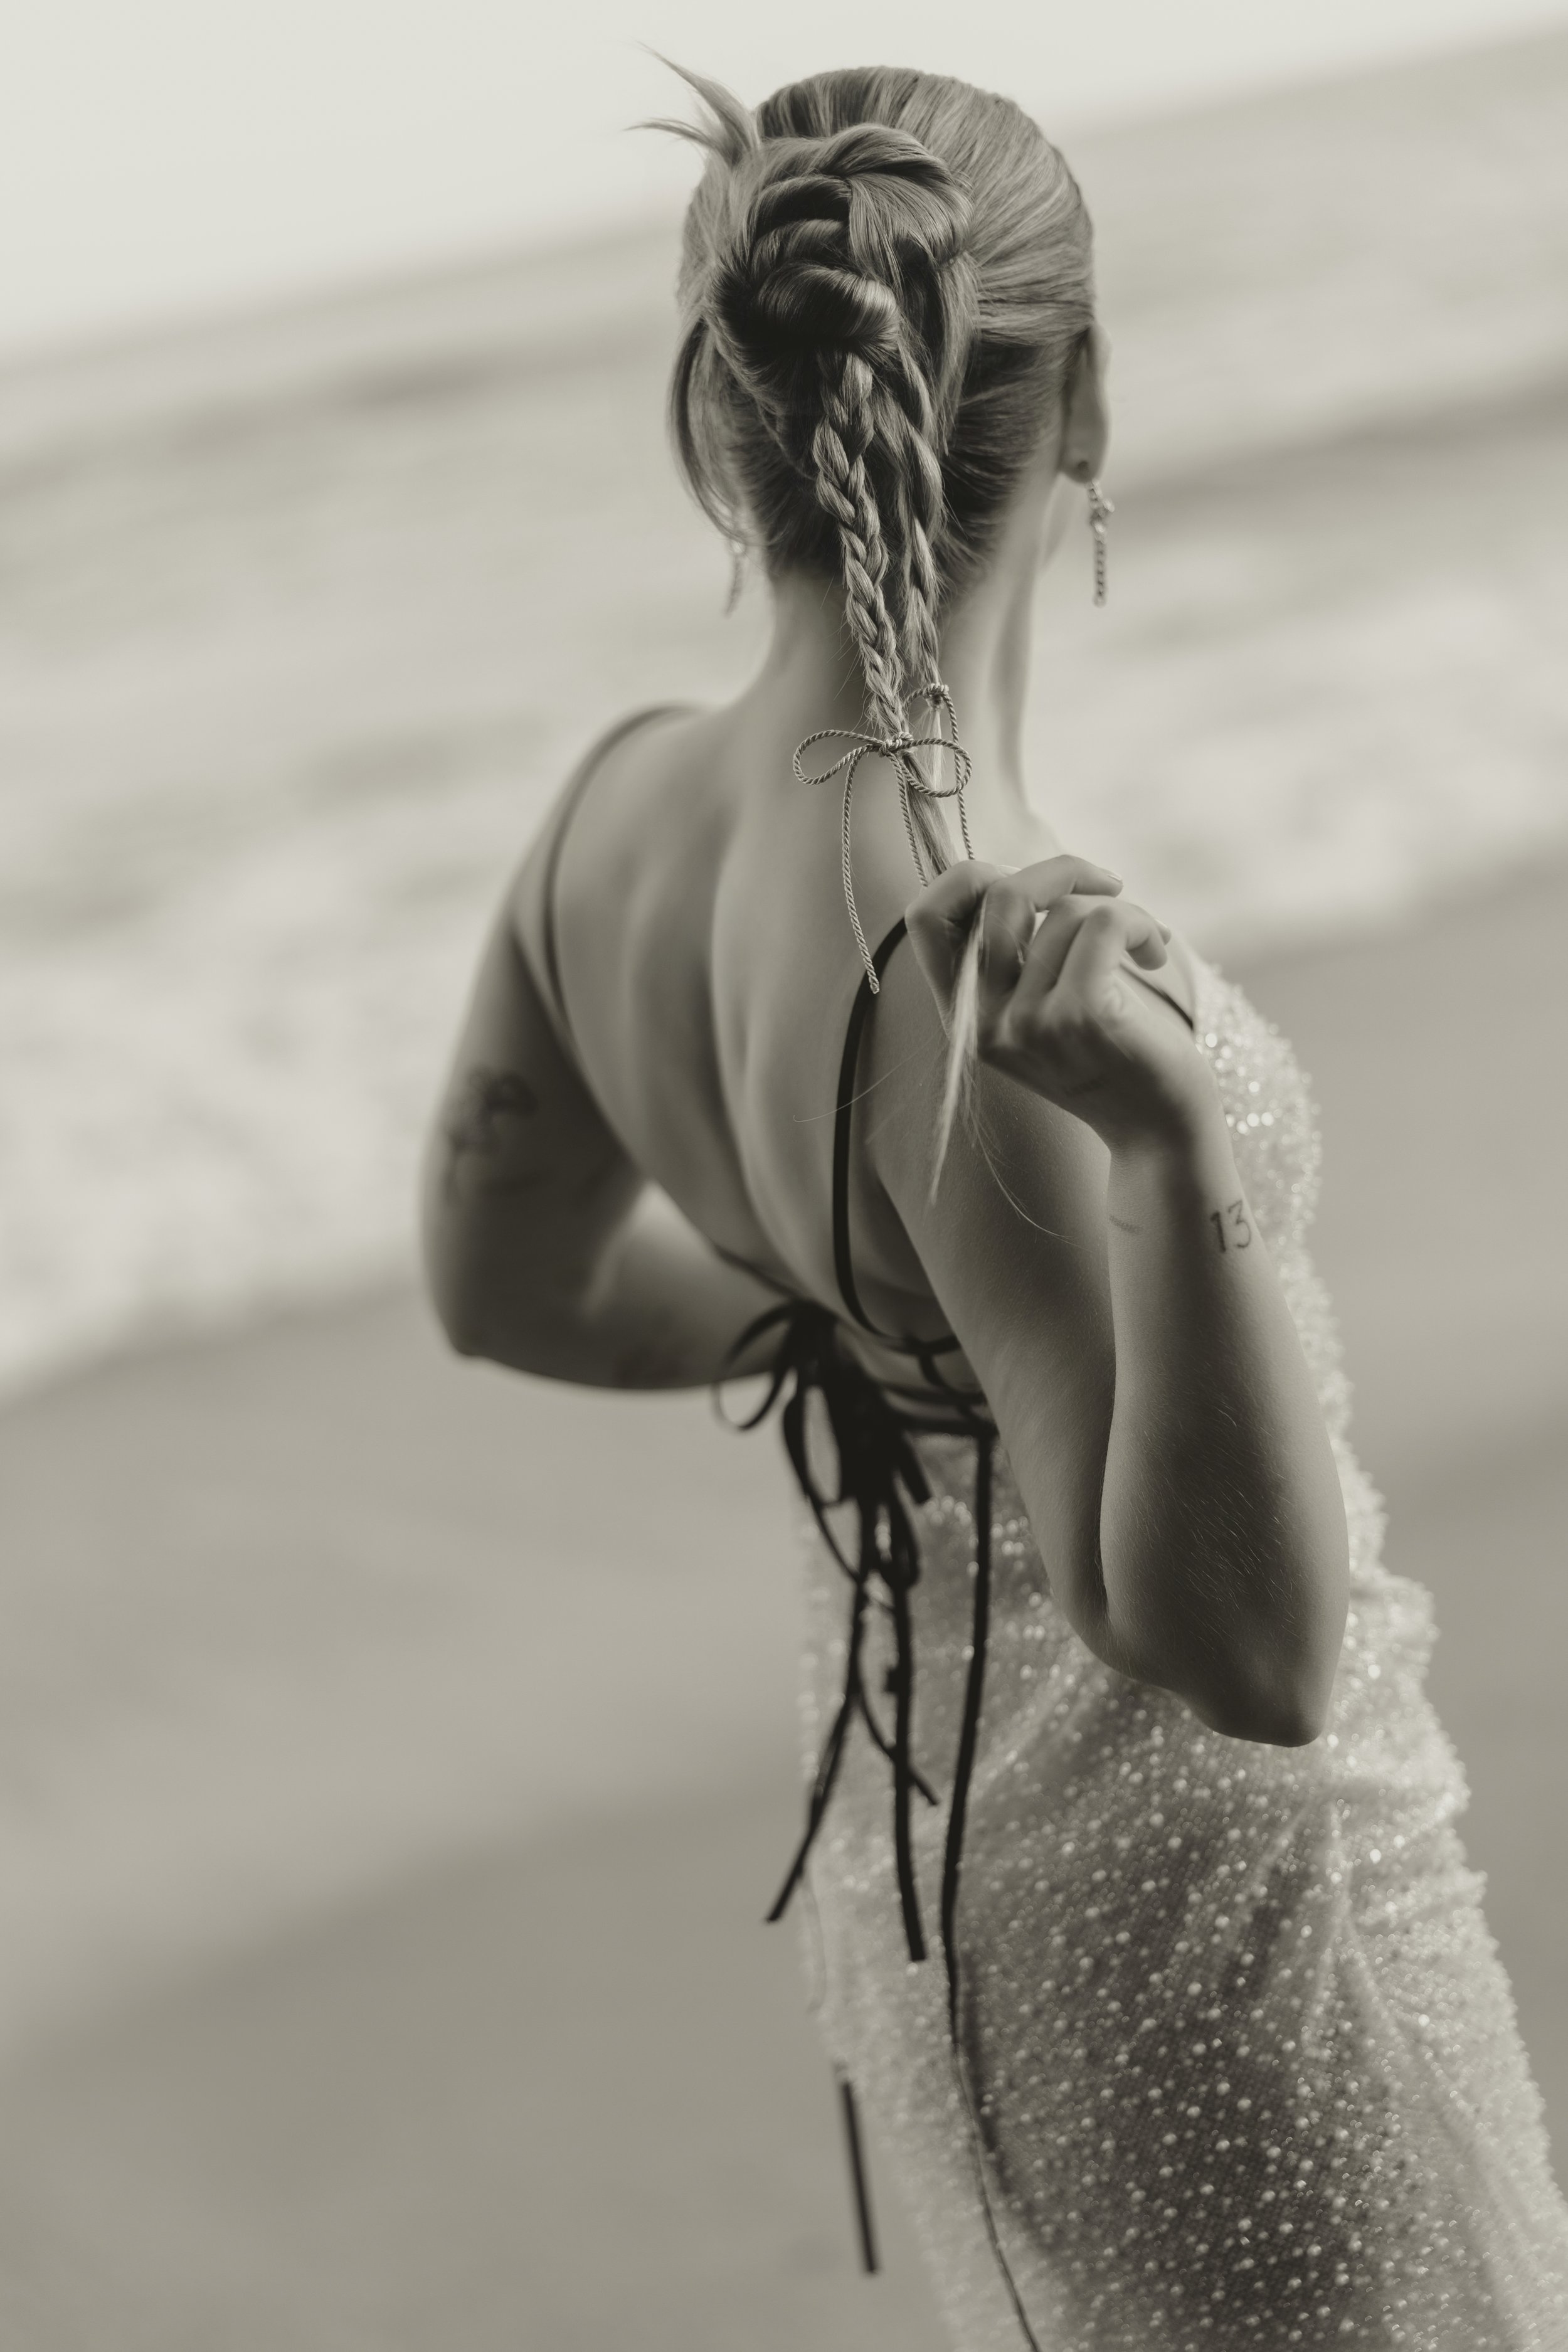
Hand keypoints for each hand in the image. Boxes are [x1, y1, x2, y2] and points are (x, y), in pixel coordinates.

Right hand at [906, 857, 1216, 1149]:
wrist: (1159, 1131)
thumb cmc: (1112, 1055)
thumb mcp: (1044, 1005)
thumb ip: (1017, 953)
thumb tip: (1019, 872)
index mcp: (965, 1016)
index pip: (924, 918)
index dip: (970, 877)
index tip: (1028, 886)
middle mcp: (983, 1023)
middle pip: (996, 893)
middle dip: (1060, 872)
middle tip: (1104, 888)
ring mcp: (1027, 1023)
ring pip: (1064, 910)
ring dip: (1120, 910)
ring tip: (1144, 943)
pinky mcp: (1079, 1017)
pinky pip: (1103, 923)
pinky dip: (1140, 923)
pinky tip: (1155, 953)